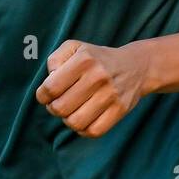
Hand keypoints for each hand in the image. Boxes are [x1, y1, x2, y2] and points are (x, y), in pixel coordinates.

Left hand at [35, 40, 149, 137]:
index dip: (42, 95)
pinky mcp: (120, 110)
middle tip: (58, 103)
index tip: (45, 95)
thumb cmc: (97, 59)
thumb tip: (50, 79)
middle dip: (53, 108)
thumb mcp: (75, 48)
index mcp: (84, 59)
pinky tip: (83, 118)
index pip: (51, 88)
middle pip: (61, 108)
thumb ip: (55, 59)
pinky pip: (94, 131)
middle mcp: (98, 76)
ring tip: (70, 111)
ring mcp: (111, 94)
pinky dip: (83, 129)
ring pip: (75, 122)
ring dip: (67, 120)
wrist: (135, 66)